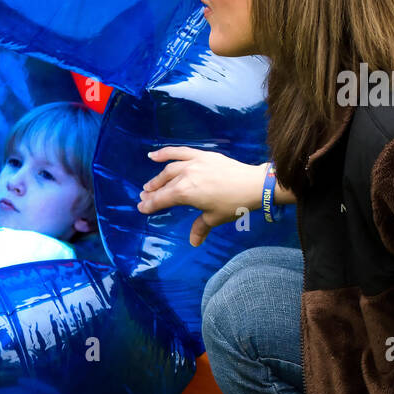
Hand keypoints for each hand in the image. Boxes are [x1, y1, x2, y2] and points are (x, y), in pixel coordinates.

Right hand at [137, 146, 268, 247]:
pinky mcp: (202, 155)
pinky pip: (180, 152)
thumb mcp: (214, 218)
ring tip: (150, 184)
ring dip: (158, 178)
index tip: (141, 209)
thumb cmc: (233, 204)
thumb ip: (200, 227)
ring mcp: (192, 163)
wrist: (253, 184)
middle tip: (144, 198)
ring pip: (169, 170)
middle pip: (163, 185)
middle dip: (152, 193)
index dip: (150, 205)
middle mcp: (184, 176)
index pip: (162, 200)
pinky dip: (166, 152)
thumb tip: (193, 242)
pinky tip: (154, 155)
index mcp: (184, 193)